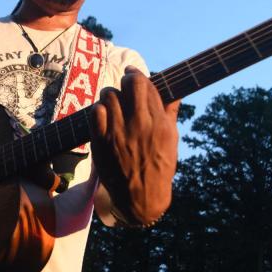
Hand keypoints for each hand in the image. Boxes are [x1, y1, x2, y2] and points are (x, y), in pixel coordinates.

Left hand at [91, 67, 179, 224]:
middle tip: (124, 84)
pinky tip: (104, 114)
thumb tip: (175, 92)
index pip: (147, 85)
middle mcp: (140, 125)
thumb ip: (170, 114)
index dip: (137, 75)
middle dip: (126, 80)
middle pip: (129, 84)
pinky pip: (95, 111)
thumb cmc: (158, 168)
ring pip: (110, 94)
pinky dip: (99, 109)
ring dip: (111, 94)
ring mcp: (119, 133)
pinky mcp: (101, 141)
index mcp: (160, 123)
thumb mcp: (171, 141)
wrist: (140, 198)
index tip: (133, 73)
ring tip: (113, 101)